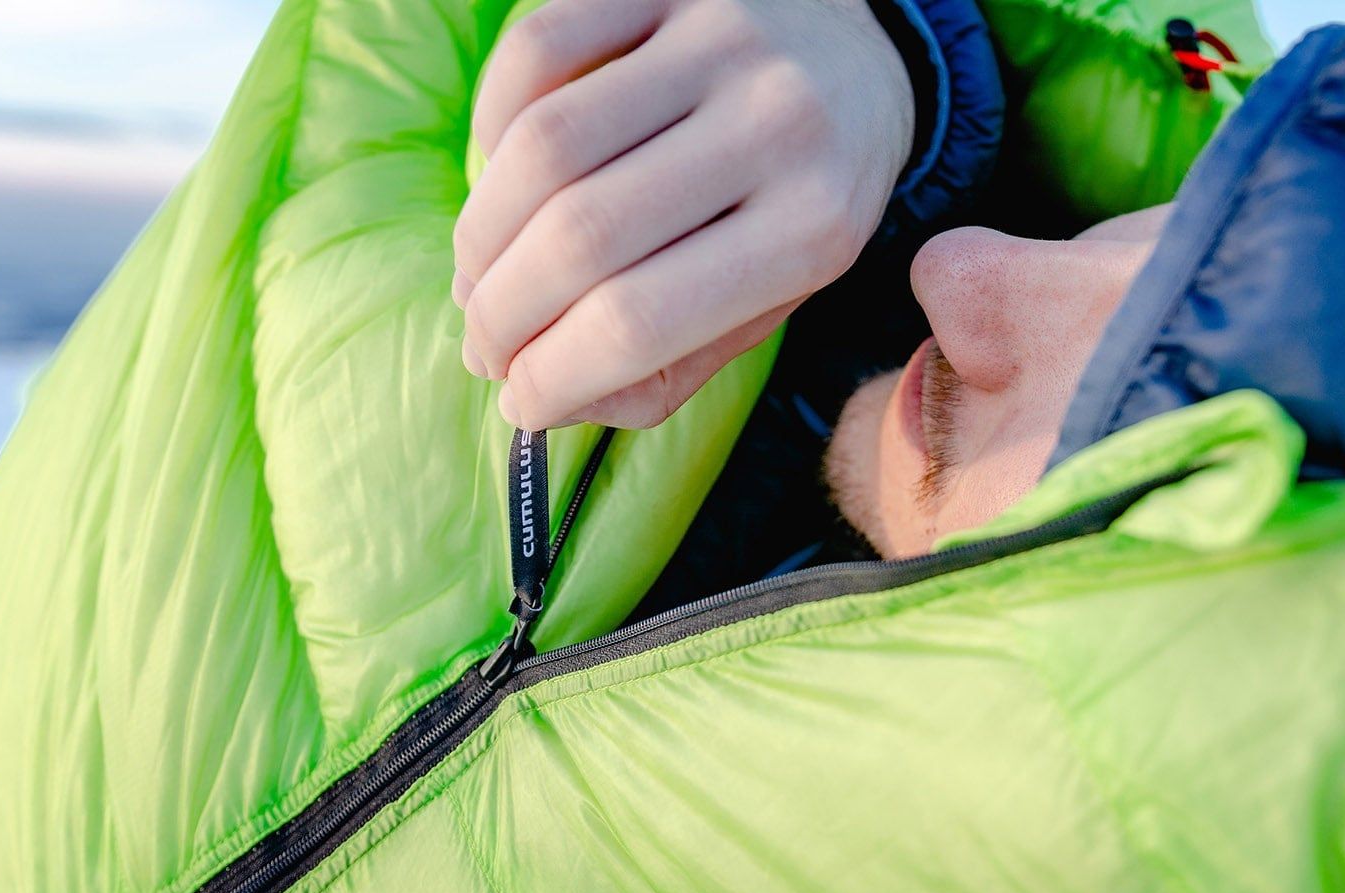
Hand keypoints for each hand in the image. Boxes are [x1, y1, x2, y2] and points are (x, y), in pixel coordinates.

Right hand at [453, 0, 913, 428]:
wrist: (865, 62)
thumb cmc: (804, 202)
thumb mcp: (773, 301)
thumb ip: (674, 365)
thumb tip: (549, 401)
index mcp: (813, 230)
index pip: (640, 321)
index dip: (552, 375)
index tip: (517, 401)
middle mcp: (774, 125)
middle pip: (580, 236)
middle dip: (502, 314)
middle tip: (484, 346)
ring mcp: (718, 38)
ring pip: (543, 146)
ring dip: (481, 235)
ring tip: (478, 281)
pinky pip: (535, 50)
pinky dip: (490, 130)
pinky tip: (497, 183)